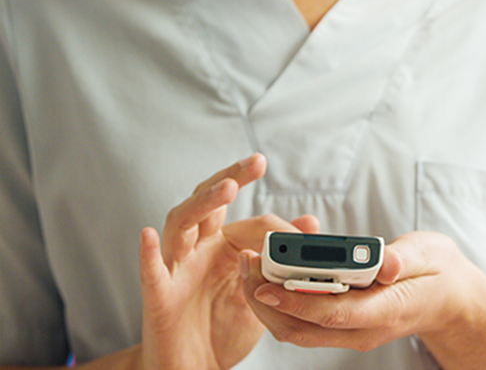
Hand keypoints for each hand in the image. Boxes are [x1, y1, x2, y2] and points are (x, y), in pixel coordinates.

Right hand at [138, 154, 319, 369]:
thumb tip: (311, 223)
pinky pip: (151, 273)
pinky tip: (149, 235)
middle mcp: (198, 250)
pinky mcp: (159, 297)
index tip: (308, 231)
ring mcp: (176, 269)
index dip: (278, 224)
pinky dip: (148, 253)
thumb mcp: (261, 290)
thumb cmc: (223, 327)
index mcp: (223, 247)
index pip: (248, 220)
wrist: (194, 367)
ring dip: (201, 204)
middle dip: (229, 179)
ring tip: (225, 188)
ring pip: (181, 225)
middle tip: (255, 162)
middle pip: (208, 204)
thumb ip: (280, 257)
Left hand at [238, 231, 481, 351]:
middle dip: (267, 300)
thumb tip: (386, 263)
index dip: (296, 301)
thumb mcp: (429, 255)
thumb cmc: (438, 272)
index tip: (264, 285)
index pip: (332, 313)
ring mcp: (351, 331)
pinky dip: (280, 301)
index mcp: (385, 310)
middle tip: (246, 262)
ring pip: (297, 330)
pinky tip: (268, 273)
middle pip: (303, 328)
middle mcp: (363, 329)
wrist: (449, 301)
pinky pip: (303, 322)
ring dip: (267, 302)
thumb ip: (405, 259)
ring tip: (249, 265)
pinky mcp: (343, 325)